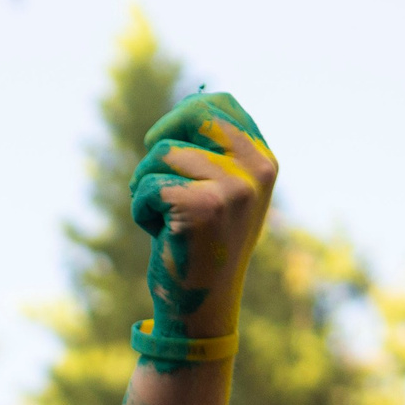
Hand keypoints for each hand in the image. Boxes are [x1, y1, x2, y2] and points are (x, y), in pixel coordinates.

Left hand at [126, 92, 275, 340]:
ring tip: (167, 220)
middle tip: (155, 181)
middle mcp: (256, 172)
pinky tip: (161, 235)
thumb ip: (213, 151)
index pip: (219, 103)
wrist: (200, 306)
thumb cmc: (199, 246)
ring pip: (161, 154)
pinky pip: (149, 185)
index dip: (181, 117)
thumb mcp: (218, 192)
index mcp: (263, 162)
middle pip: (190, 117)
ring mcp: (235, 188)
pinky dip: (141, 210)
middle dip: (158, 145)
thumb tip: (194, 99)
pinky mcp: (204, 207)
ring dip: (146, 187)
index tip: (162, 144)